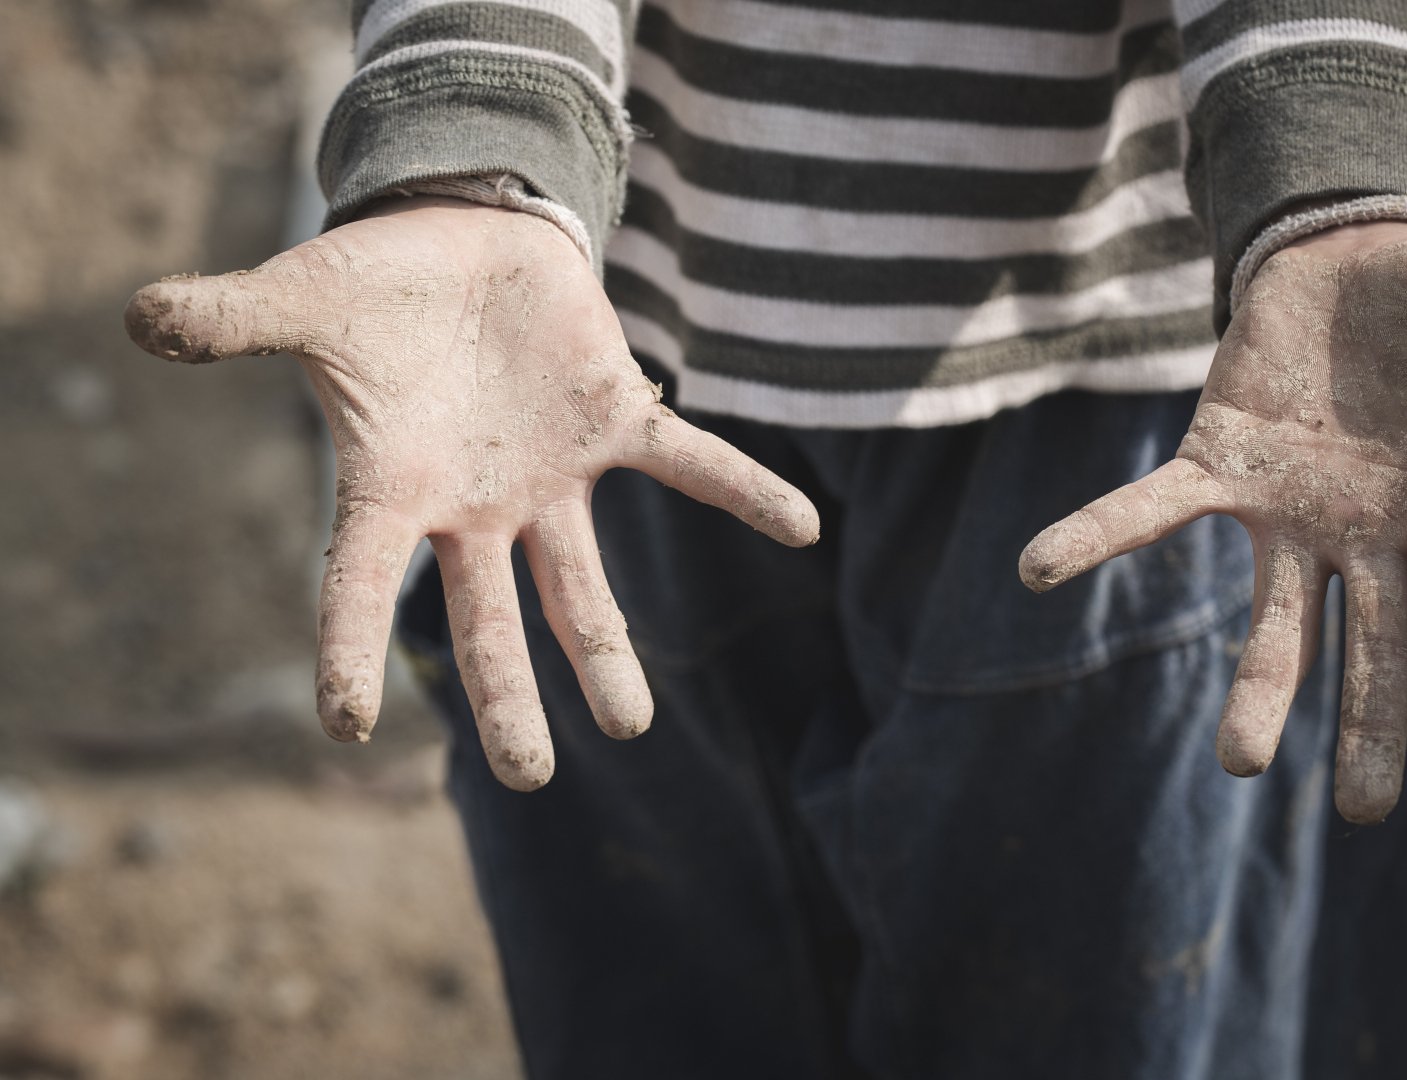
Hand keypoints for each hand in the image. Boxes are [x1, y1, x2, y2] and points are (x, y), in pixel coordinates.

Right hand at [124, 198, 819, 790]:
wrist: (462, 243)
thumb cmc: (375, 288)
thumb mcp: (302, 298)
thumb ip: (235, 319)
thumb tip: (141, 316)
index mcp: (395, 488)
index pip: (357, 583)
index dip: (345, 647)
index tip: (345, 726)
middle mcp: (477, 506)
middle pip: (490, 619)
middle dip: (510, 693)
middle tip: (530, 776)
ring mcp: (550, 476)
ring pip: (584, 583)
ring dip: (609, 650)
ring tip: (636, 724)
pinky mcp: (615, 422)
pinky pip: (690, 465)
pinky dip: (744, 491)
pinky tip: (806, 531)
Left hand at [1019, 222, 1406, 822]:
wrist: (1357, 264)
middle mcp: (1373, 534)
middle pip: (1377, 644)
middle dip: (1372, 723)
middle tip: (1367, 814)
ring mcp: (1292, 513)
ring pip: (1275, 616)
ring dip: (1261, 685)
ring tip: (1244, 763)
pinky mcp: (1219, 466)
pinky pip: (1151, 509)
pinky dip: (1095, 536)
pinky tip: (1035, 571)